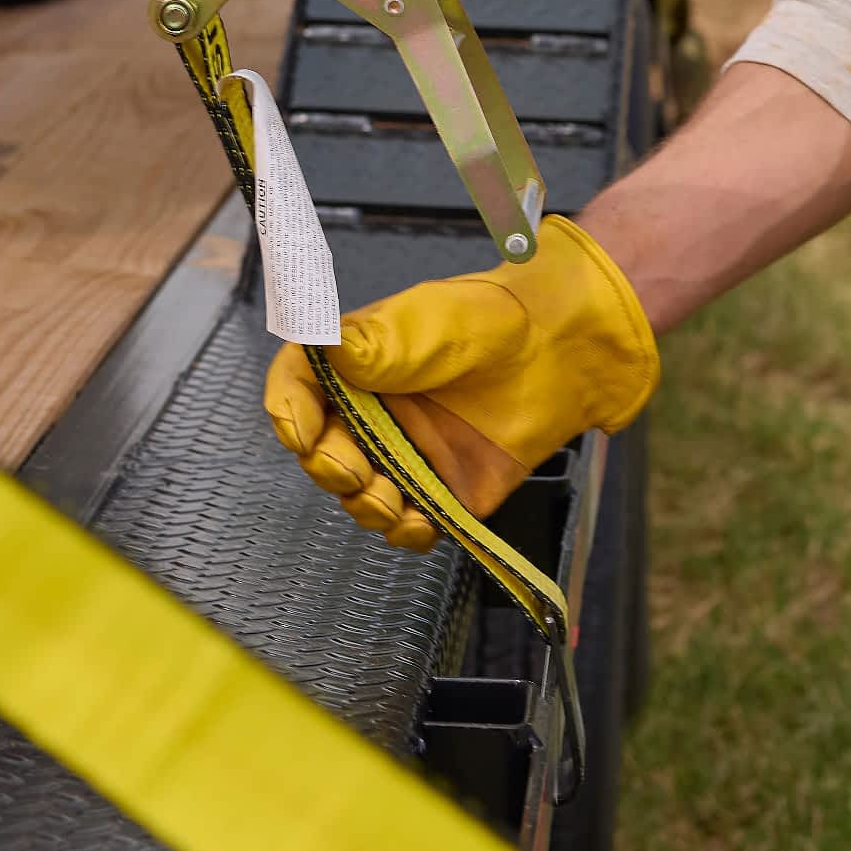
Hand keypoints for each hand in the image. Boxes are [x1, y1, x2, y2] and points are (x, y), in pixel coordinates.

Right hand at [262, 217, 657, 550]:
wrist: (563, 349)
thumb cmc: (495, 318)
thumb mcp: (429, 320)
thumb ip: (376, 344)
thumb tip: (320, 345)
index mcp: (358, 362)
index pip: (300, 385)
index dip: (287, 409)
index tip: (300, 431)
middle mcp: (376, 409)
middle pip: (321, 450)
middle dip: (328, 468)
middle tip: (352, 470)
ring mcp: (409, 451)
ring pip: (360, 495)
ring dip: (365, 506)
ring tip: (391, 499)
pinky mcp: (446, 487)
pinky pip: (411, 524)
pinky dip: (407, 532)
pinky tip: (420, 519)